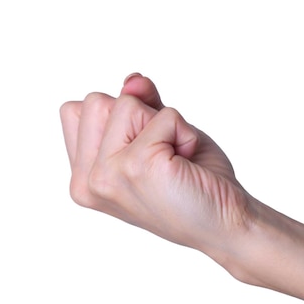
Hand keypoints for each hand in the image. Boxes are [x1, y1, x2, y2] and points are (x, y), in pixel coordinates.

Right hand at [59, 74, 256, 266]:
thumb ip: (137, 103)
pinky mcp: (137, 167)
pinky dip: (184, 132)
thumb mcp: (157, 133)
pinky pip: (165, 116)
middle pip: (94, 102)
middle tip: (162, 156)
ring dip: (162, 124)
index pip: (76, 110)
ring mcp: (107, 176)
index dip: (118, 118)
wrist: (227, 222)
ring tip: (174, 160)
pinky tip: (186, 164)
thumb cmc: (192, 181)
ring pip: (126, 103)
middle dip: (138, 117)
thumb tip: (133, 81)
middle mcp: (86, 182)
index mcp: (82, 179)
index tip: (144, 149)